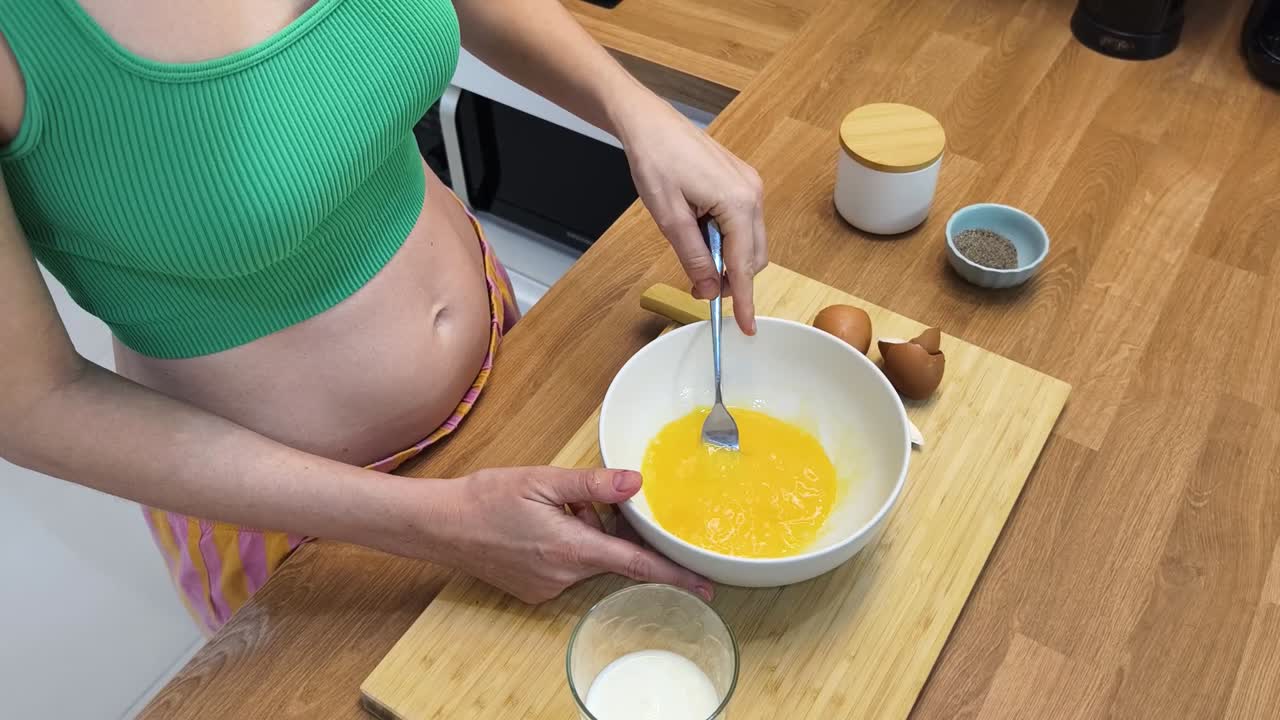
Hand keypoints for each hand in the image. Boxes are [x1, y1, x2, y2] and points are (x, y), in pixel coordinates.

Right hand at [432, 466, 712, 603]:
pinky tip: (535, 528)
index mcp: (572, 548)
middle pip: (610, 553)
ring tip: (543, 510)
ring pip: (587, 557)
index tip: (707, 587)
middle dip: (604, 525)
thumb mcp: (542, 480)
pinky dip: (564, 546)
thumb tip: (635, 482)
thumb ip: (592, 485)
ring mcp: (548, 587)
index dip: (675, 575)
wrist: (441, 526)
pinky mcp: (535, 591)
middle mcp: (564, 575)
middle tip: (572, 500)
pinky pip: (567, 566)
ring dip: (582, 533)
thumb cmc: (487, 499)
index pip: (636, 565)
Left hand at [616, 97, 766, 334]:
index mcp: (738, 202)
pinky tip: (700, 234)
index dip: (745, 299)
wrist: (650, 123)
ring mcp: (749, 186)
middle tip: (699, 288)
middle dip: (733, 279)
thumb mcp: (669, 218)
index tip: (746, 328)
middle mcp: (752, 194)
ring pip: (750, 242)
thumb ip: (693, 257)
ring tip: (693, 254)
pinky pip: (742, 224)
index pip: (745, 264)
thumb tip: (710, 290)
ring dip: (727, 259)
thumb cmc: (655, 161)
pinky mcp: (741, 182)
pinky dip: (726, 240)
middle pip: (755, 256)